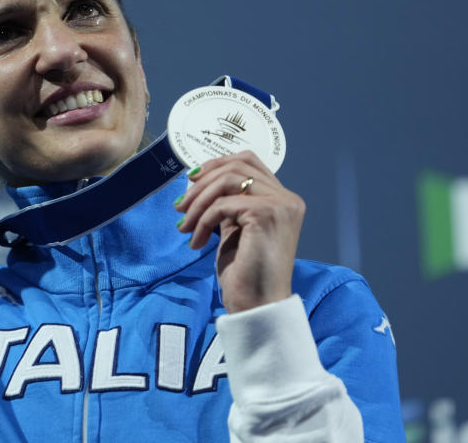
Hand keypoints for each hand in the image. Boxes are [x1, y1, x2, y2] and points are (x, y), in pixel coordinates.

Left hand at [174, 151, 304, 313]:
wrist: (257, 305)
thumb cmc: (246, 272)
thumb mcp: (235, 229)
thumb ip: (228, 203)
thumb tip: (197, 182)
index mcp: (283, 199)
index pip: (248, 161)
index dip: (216, 164)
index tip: (191, 180)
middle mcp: (287, 198)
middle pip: (236, 166)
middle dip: (202, 183)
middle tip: (180, 207)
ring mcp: (280, 205)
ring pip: (228, 180)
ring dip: (198, 202)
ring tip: (185, 225)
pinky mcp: (266, 215)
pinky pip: (222, 205)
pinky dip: (203, 220)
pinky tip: (196, 242)